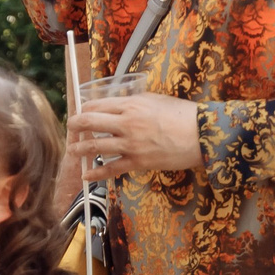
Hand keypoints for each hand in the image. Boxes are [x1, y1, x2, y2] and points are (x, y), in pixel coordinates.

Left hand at [67, 92, 201, 174]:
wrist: (203, 134)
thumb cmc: (183, 114)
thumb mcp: (155, 99)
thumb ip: (134, 102)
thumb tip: (119, 104)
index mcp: (130, 105)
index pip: (96, 105)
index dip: (83, 109)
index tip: (80, 113)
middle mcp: (126, 123)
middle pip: (89, 122)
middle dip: (74, 126)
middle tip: (70, 128)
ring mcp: (130, 144)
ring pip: (95, 146)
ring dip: (79, 149)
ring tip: (72, 150)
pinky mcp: (138, 162)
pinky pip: (111, 169)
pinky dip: (96, 173)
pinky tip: (86, 175)